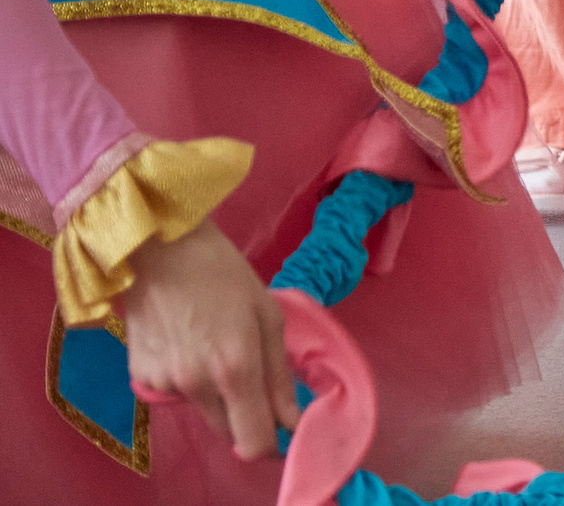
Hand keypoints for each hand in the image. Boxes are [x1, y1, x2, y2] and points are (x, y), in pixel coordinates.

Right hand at [121, 225, 298, 460]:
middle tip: (256, 388)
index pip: (252, 442)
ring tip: (217, 349)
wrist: (158, 250)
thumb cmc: (223, 274)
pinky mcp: (139, 376)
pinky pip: (175, 394)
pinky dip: (188, 381)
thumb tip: (291, 420)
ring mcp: (162, 383)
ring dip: (218, 397)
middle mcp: (195, 385)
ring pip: (203, 412)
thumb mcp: (267, 315)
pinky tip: (188, 343)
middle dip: (247, 420)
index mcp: (235, 368)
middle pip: (227, 434)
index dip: (272, 445)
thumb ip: (279, 375)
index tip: (283, 431)